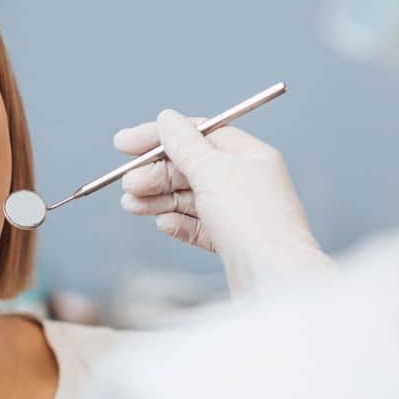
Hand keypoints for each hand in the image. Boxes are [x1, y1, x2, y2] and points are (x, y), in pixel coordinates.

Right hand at [114, 109, 333, 293]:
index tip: (123, 145)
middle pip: (190, 168)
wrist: (276, 280)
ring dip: (157, 199)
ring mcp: (239, 214)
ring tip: (131, 205)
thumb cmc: (252, 221)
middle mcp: (245, 182)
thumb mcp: (212, 171)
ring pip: (189, 198)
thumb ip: (185, 144)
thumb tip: (168, 118)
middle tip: (128, 185)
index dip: (159, 137)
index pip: (198, 134)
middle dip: (155, 174)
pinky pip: (198, 226)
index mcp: (249, 156)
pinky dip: (177, 223)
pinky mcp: (231, 243)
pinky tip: (162, 224)